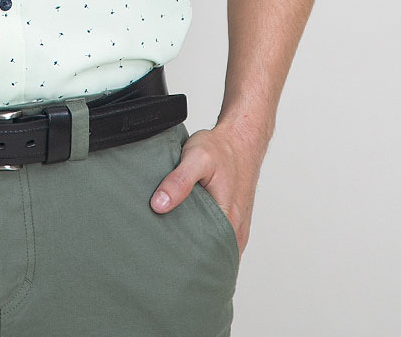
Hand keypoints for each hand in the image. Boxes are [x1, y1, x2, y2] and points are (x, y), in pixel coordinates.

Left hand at [149, 124, 264, 256]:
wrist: (240, 140)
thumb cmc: (220, 149)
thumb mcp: (196, 157)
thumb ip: (179, 181)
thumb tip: (159, 205)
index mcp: (228, 218)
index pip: (206, 256)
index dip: (183, 260)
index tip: (162, 256)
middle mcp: (235, 229)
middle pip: (210, 257)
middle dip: (187, 259)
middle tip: (162, 253)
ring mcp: (237, 229)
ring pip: (215, 251)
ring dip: (197, 250)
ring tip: (172, 245)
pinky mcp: (235, 224)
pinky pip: (220, 242)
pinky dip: (205, 241)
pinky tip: (188, 233)